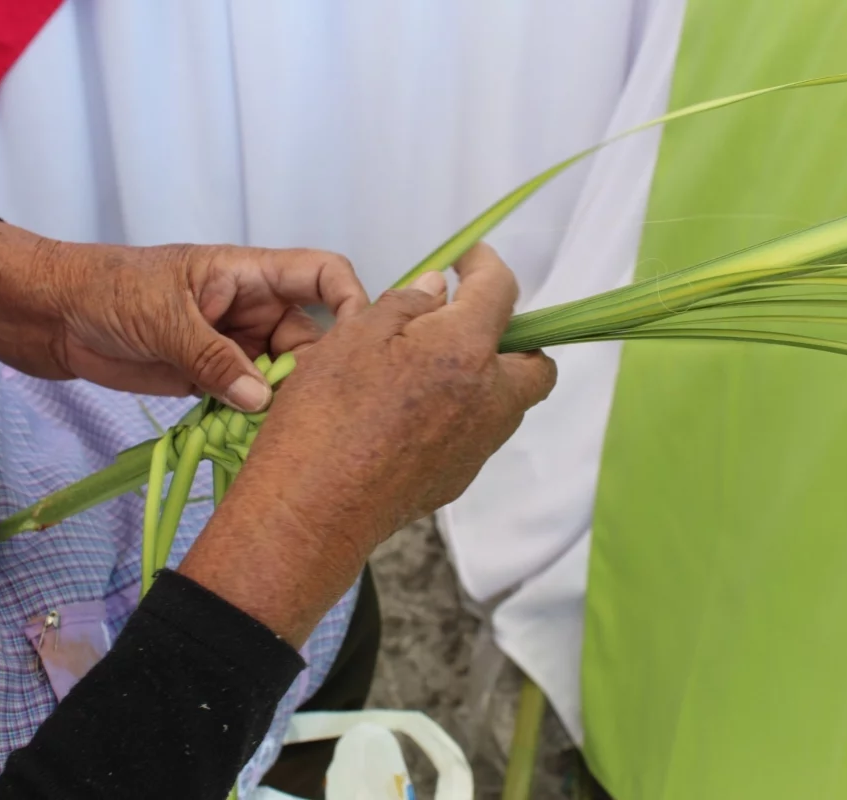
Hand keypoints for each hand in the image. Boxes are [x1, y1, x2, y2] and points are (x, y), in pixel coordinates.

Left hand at [0, 221, 367, 410]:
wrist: (53, 317)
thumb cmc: (107, 291)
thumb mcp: (164, 318)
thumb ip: (214, 357)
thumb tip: (262, 399)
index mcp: (249, 274)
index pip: (322, 274)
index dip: (350, 302)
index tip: (356, 346)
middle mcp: (252, 310)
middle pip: (311, 338)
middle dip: (313, 373)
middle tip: (303, 412)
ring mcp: (234, 346)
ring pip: (282, 376)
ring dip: (282, 404)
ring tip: (279, 435)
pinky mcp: (212, 379)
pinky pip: (249, 400)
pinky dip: (254, 421)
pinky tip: (254, 442)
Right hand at [179, 243, 556, 644]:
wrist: (313, 509)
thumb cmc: (326, 416)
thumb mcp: (355, 336)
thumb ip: (405, 304)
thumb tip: (436, 290)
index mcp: (465, 350)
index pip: (500, 290)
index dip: (485, 264)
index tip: (468, 258)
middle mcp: (489, 399)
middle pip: (533, 361)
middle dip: (511, 336)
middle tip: (464, 325)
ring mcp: (478, 445)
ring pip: (508, 401)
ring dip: (487, 377)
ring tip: (430, 369)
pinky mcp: (458, 478)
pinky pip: (478, 434)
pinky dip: (461, 413)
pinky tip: (412, 414)